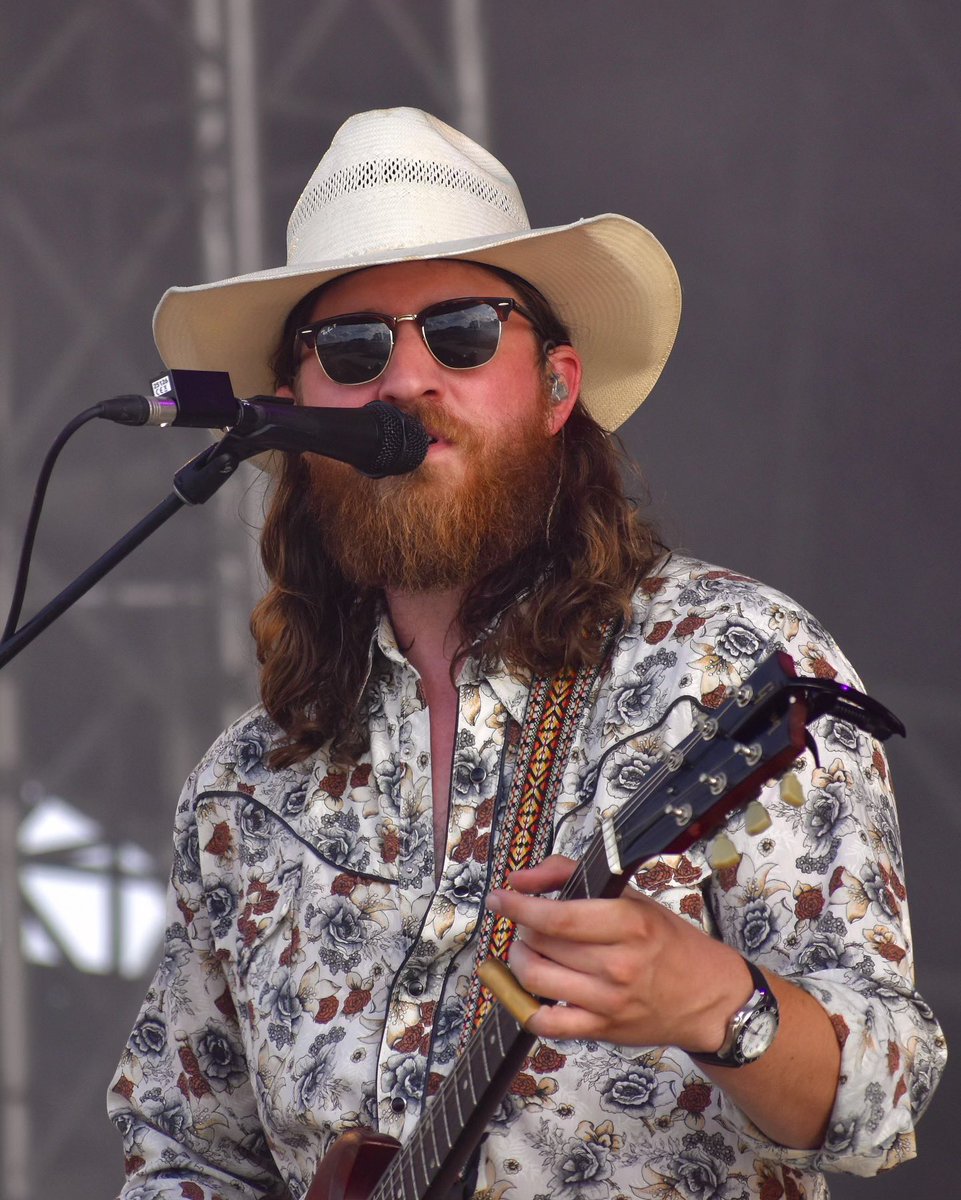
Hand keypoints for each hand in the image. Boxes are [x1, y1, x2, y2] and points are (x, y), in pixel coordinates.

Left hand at [485, 854, 751, 1051]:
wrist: (707, 998)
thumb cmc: (669, 943)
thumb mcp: (631, 897)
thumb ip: (573, 875)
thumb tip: (521, 879)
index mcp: (629, 924)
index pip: (559, 917)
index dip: (520, 906)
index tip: (499, 898)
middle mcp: (618, 965)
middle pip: (541, 945)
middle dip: (523, 929)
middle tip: (528, 923)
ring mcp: (608, 1002)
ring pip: (536, 980)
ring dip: (519, 960)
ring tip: (527, 950)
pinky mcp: (602, 1031)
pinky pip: (546, 1023)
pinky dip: (525, 1004)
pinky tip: (530, 988)